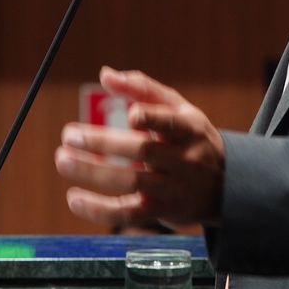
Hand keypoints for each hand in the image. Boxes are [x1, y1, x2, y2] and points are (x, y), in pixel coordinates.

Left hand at [55, 67, 224, 228]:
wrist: (226, 186)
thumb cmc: (192, 139)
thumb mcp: (179, 110)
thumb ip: (143, 89)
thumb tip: (106, 74)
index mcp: (189, 128)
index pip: (172, 123)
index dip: (153, 119)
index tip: (130, 115)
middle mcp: (184, 159)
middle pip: (143, 151)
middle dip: (103, 142)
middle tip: (68, 134)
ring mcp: (173, 188)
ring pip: (131, 181)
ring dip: (94, 172)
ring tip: (63, 159)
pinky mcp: (161, 211)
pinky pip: (128, 213)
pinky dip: (99, 209)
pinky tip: (74, 199)